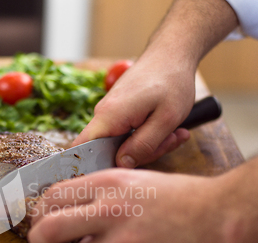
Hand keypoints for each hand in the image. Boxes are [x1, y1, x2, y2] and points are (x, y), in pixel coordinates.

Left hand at [27, 168, 233, 242]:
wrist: (216, 216)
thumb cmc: (174, 196)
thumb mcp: (131, 179)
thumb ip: (95, 192)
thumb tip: (61, 207)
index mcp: (107, 183)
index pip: (53, 196)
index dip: (39, 211)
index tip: (39, 220)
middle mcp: (109, 211)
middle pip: (50, 229)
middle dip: (38, 240)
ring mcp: (121, 242)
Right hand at [73, 51, 196, 167]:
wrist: (172, 52)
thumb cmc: (171, 80)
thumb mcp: (165, 120)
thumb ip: (143, 146)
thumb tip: (122, 165)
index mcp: (109, 117)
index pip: (82, 150)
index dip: (91, 168)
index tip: (116, 175)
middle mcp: (103, 115)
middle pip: (109, 151)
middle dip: (141, 154)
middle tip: (171, 142)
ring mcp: (110, 113)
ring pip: (122, 143)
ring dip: (150, 144)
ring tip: (175, 132)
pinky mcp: (119, 112)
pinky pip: (128, 133)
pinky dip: (148, 134)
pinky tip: (168, 128)